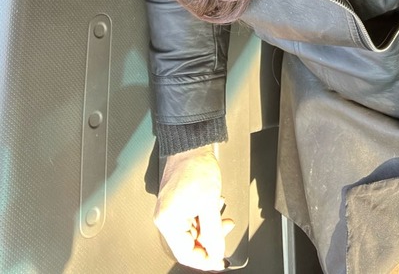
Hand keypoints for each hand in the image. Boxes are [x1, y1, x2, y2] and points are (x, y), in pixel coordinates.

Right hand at [154, 143, 234, 270]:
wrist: (192, 145)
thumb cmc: (195, 167)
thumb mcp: (210, 203)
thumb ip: (214, 232)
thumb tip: (217, 252)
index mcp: (168, 220)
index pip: (185, 254)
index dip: (204, 260)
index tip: (219, 261)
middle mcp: (165, 217)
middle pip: (189, 242)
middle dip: (210, 240)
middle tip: (225, 236)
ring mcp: (170, 210)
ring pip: (192, 231)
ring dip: (210, 228)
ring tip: (224, 220)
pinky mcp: (177, 202)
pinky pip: (191, 218)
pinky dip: (205, 218)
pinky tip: (215, 209)